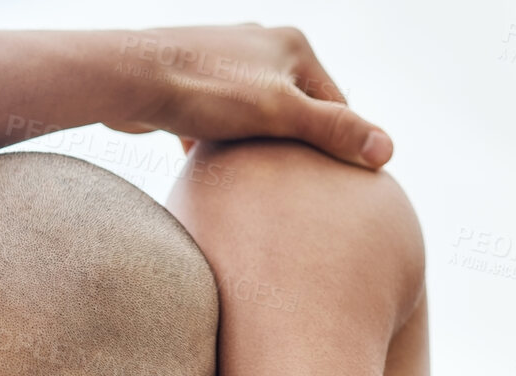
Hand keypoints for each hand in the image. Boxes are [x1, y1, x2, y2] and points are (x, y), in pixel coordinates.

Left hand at [101, 25, 392, 168]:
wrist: (128, 78)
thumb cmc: (206, 91)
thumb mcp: (280, 114)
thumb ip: (333, 131)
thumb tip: (386, 151)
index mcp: (292, 43)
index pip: (334, 101)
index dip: (337, 144)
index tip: (336, 186)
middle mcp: (261, 44)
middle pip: (295, 108)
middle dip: (294, 145)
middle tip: (296, 192)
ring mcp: (224, 60)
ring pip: (255, 115)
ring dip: (256, 147)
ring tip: (258, 186)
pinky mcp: (192, 82)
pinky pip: (219, 120)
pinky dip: (221, 145)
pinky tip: (217, 176)